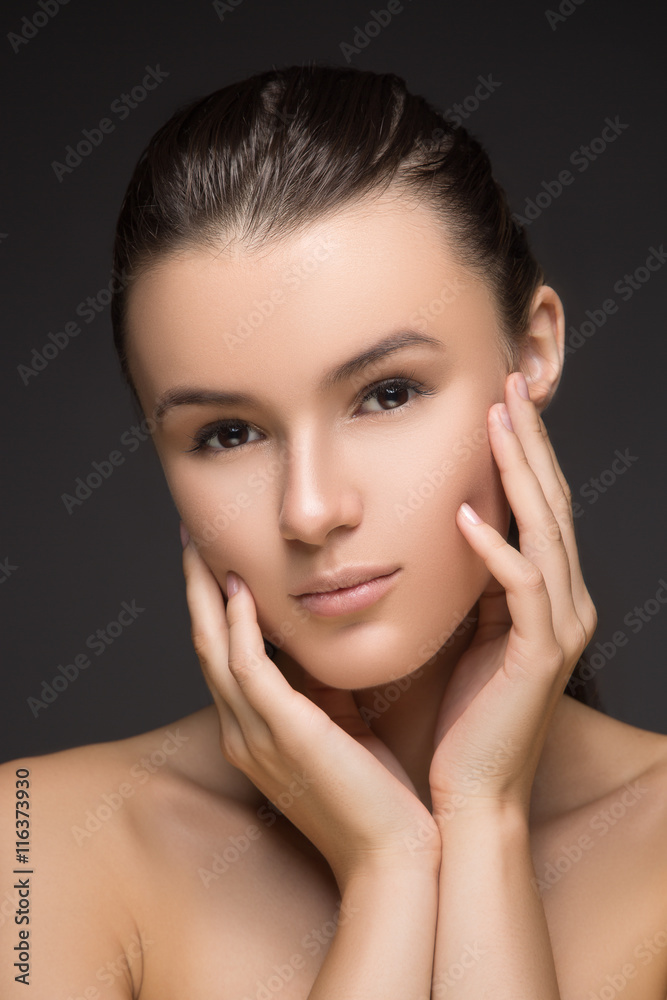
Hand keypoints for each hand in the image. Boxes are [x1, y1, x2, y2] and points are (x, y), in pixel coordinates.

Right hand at [180, 536, 440, 887]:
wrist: (392, 856)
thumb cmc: (374, 796)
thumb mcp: (341, 730)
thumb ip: (323, 689)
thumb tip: (325, 643)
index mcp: (255, 732)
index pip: (224, 658)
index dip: (215, 608)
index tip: (217, 563)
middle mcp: (243, 732)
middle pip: (206, 647)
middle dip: (197, 592)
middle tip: (192, 541)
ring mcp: (256, 735)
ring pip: (216, 650)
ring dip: (207, 596)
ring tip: (203, 550)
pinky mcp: (284, 734)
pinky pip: (248, 669)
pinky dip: (240, 627)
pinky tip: (242, 590)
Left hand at [428, 371, 597, 818]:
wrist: (470, 793)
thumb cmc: (462, 717)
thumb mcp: (468, 634)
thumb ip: (472, 585)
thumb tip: (451, 530)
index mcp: (547, 598)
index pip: (539, 509)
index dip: (524, 454)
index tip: (501, 403)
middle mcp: (565, 605)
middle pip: (551, 505)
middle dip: (531, 442)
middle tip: (512, 383)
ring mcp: (558, 629)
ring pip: (545, 533)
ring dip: (521, 473)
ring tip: (500, 420)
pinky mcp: (539, 655)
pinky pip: (521, 589)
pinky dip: (496, 550)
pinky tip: (467, 517)